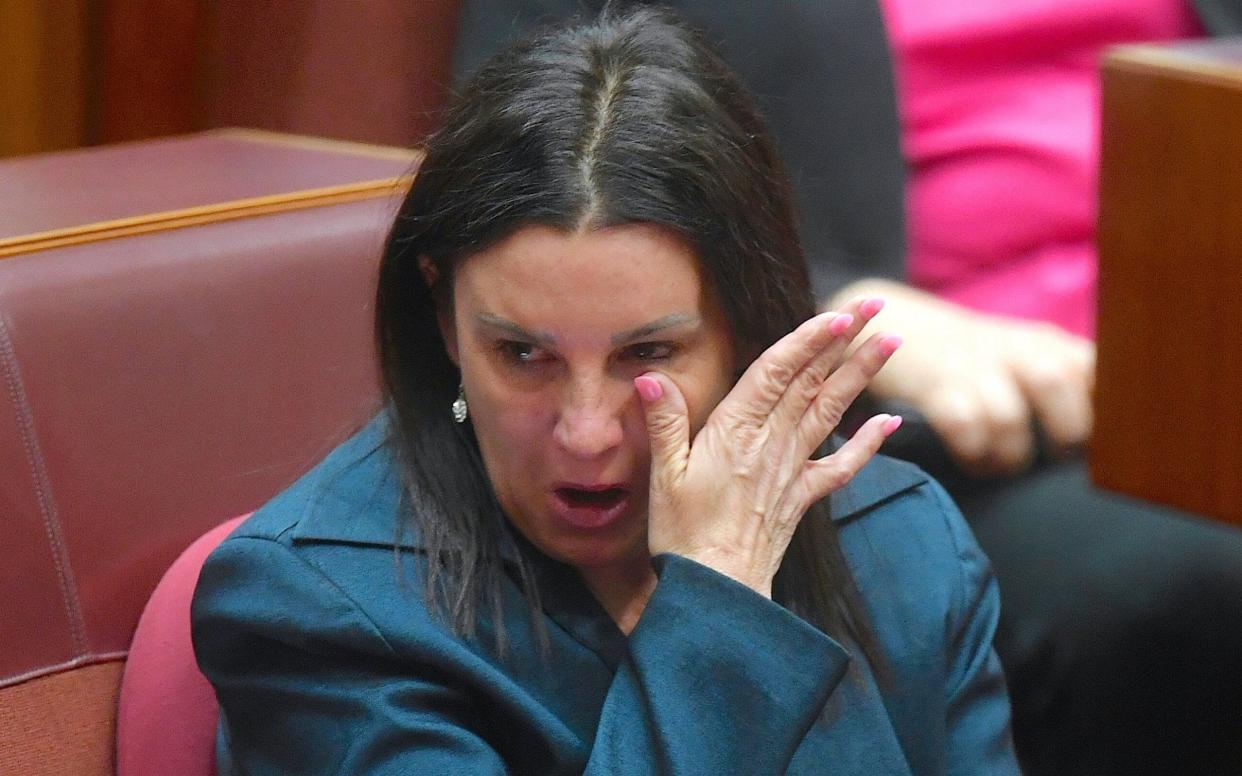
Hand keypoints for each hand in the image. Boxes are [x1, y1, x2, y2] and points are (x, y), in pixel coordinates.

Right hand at [633, 298, 902, 597]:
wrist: (719, 590)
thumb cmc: (682, 534)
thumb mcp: (663, 475)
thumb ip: (664, 423)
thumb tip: (651, 378)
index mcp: (735, 431)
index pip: (778, 373)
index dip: (808, 340)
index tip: (839, 314)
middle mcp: (771, 443)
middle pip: (813, 383)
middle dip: (846, 342)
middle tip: (875, 307)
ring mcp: (791, 469)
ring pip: (831, 412)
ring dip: (860, 375)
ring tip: (890, 342)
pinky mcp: (801, 496)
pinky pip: (841, 466)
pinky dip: (869, 444)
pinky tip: (891, 423)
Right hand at [830, 280, 1095, 475]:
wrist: (899, 325)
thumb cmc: (978, 360)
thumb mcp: (1027, 358)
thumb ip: (1072, 384)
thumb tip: (1122, 438)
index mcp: (1049, 343)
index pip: (1098, 369)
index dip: (1110, 410)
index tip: (1110, 443)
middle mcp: (1015, 348)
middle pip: (1054, 383)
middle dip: (1063, 433)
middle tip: (1055, 456)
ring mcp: (971, 364)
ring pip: (1006, 416)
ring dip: (1010, 455)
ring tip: (1004, 464)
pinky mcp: (933, 384)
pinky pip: (962, 424)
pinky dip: (973, 452)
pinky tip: (974, 457)